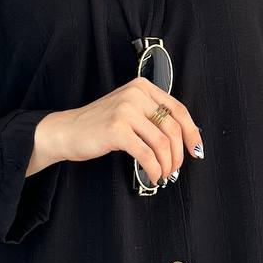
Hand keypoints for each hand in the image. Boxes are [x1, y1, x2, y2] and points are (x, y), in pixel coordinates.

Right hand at [31, 77, 202, 184]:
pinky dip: (153, 169)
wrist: (66, 131)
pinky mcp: (116, 129)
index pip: (178, 110)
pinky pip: (146, 154)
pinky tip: (152, 176)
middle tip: (175, 169)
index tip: (196, 150)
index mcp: (142, 87)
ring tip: (163, 174)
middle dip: (178, 154)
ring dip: (167, 164)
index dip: (191, 133)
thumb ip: (153, 117)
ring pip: (162, 142)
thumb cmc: (99, 124)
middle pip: (173, 128)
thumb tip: (187, 136)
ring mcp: (125, 110)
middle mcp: (135, 94)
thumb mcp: (129, 111)